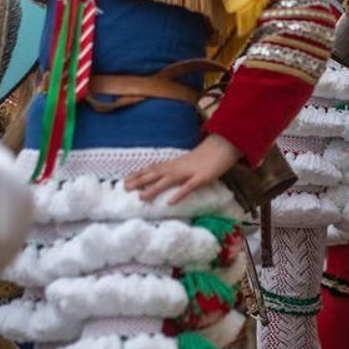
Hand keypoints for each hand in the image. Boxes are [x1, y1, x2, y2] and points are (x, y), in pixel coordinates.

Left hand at [124, 134, 239, 204]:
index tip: (125, 179)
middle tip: (124, 188)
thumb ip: (177, 168)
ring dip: (154, 189)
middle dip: (140, 181)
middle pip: (156, 174)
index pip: (153, 168)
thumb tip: (165, 175)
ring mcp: (190, 172)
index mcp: (175, 163)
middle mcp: (178, 166)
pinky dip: (179, 194)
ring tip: (141, 198)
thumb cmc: (207, 156)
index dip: (139, 174)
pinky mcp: (202, 177)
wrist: (224, 145)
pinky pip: (189, 186)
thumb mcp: (188, 162)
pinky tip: (170, 202)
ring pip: (168, 181)